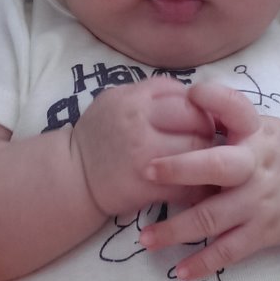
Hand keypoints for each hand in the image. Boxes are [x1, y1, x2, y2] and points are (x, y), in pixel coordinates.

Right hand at [70, 77, 215, 218]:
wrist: (72, 177)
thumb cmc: (98, 136)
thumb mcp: (116, 99)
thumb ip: (151, 92)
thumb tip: (191, 94)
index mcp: (134, 99)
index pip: (184, 94)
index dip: (199, 106)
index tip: (199, 119)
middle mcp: (139, 124)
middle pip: (196, 119)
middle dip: (207, 130)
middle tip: (206, 141)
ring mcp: (145, 156)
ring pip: (197, 151)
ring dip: (206, 158)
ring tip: (202, 162)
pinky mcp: (147, 187)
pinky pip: (188, 185)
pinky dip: (198, 187)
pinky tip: (196, 186)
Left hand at [140, 81, 279, 279]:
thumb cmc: (279, 151)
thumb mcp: (261, 125)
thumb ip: (226, 118)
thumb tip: (180, 101)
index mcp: (255, 133)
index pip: (237, 108)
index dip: (215, 99)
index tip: (191, 94)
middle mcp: (256, 166)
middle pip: (218, 166)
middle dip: (181, 169)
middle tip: (146, 169)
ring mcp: (259, 202)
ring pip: (213, 217)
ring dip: (176, 229)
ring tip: (145, 237)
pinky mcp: (263, 232)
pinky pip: (229, 251)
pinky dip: (204, 263)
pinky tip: (180, 272)